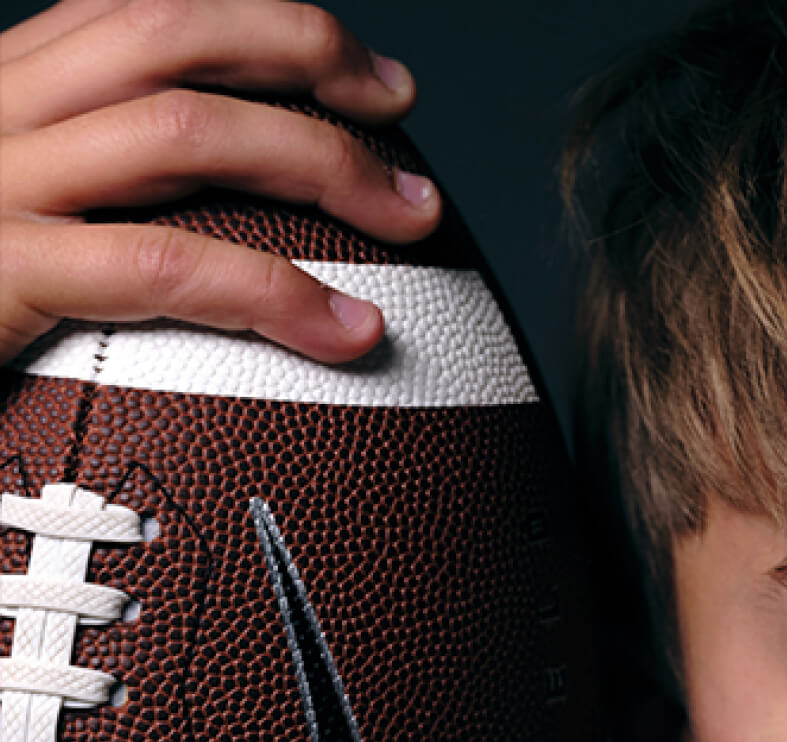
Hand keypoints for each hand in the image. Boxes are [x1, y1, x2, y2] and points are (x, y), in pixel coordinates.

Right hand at [0, 0, 441, 366]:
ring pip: (184, 128)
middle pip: (177, 32)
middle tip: (403, 119)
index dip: (265, 24)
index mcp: (2, 83)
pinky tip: (348, 331)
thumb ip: (78, 189)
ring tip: (412, 215)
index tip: (361, 72)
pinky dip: (272, 293)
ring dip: (320, 160)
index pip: (146, 9)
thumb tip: (186, 216)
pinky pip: (159, 267)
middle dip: (311, 58)